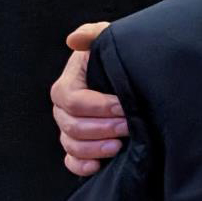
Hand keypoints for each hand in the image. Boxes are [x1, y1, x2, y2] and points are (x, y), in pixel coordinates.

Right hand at [52, 22, 122, 175]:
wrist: (136, 78)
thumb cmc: (122, 58)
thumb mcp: (111, 41)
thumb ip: (95, 34)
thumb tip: (74, 40)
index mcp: (69, 84)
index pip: (73, 101)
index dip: (99, 106)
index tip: (125, 106)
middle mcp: (65, 108)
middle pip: (72, 125)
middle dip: (102, 128)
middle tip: (129, 126)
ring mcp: (71, 128)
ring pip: (71, 144)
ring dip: (94, 148)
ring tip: (119, 146)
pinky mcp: (81, 145)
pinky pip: (71, 161)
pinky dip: (81, 166)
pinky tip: (97, 166)